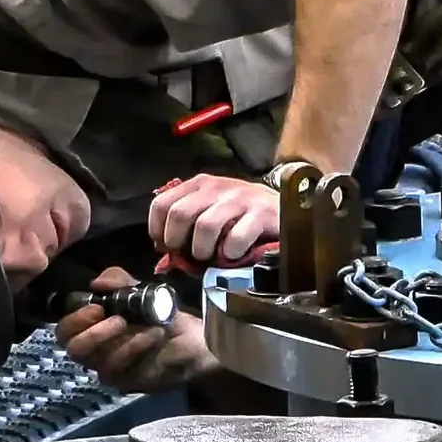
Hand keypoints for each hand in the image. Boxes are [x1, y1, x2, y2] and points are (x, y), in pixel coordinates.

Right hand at [57, 267, 216, 392]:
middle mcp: (96, 351)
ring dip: (121, 339)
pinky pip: (120, 368)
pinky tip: (153, 334)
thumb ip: (118, 282)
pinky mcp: (127, 381)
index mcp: (93, 328)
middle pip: (72, 348)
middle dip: (91, 332)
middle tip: (117, 318)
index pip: (65, 330)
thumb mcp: (141, 291)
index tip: (97, 306)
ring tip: (147, 324)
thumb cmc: (163, 315)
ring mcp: (110, 368)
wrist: (196, 340)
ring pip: (97, 360)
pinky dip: (136, 347)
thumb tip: (96, 283)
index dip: (74, 318)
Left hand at [149, 174, 277, 266]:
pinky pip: (236, 238)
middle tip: (187, 254)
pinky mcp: (261, 214)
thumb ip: (188, 222)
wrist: (284, 207)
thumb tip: (164, 250)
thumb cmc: (243, 214)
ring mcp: (240, 199)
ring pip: (205, 226)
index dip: (157, 229)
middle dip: (177, 241)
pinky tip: (233, 254)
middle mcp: (217, 188)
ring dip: (202, 250)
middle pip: (180, 214)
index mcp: (200, 184)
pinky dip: (230, 253)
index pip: (162, 203)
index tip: (165, 246)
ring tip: (209, 257)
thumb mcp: (212, 209)